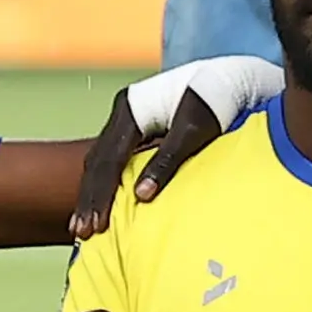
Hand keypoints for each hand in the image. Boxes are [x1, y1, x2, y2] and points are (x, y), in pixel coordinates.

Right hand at [71, 75, 257, 236]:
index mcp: (131, 110)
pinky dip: (104, 184)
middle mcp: (122, 114)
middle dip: (89, 198)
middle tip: (83, 231)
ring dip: (92, 193)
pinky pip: (110, 160)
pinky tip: (100, 204)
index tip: (97, 224)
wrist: (228, 80)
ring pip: (99, 162)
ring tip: (84, 226)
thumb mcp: (194, 132)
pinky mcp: (134, 131)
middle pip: (97, 162)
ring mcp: (125, 121)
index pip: (109, 159)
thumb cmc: (214, 102)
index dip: (101, 194)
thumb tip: (141, 196)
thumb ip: (167, 162)